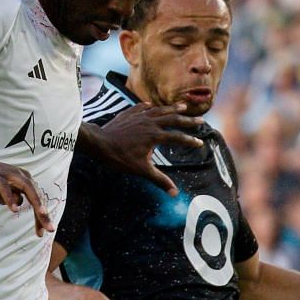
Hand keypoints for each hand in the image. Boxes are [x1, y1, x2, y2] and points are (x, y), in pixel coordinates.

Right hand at [0, 156, 53, 236]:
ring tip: (42, 216)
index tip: (42, 233)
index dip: (40, 216)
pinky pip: (5, 187)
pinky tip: (14, 210)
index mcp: (24, 179)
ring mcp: (8, 174)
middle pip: (35, 194)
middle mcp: (20, 175)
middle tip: (49, 228)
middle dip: (43, 212)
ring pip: (26, 188)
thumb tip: (19, 204)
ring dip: (35, 203)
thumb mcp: (3, 194)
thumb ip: (14, 198)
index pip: (36, 199)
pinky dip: (10, 198)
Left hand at [86, 102, 202, 194]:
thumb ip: (159, 180)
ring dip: (173, 109)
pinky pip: (142, 108)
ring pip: (160, 110)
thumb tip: (175, 193)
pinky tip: (151, 106)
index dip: (190, 141)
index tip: (200, 143)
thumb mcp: (142, 170)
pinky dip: (149, 107)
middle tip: (201, 121)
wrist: (99, 143)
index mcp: (155, 135)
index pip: (178, 138)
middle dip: (188, 121)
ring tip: (183, 107)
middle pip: (174, 119)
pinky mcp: (128, 114)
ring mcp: (139, 116)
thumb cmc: (120, 158)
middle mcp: (150, 122)